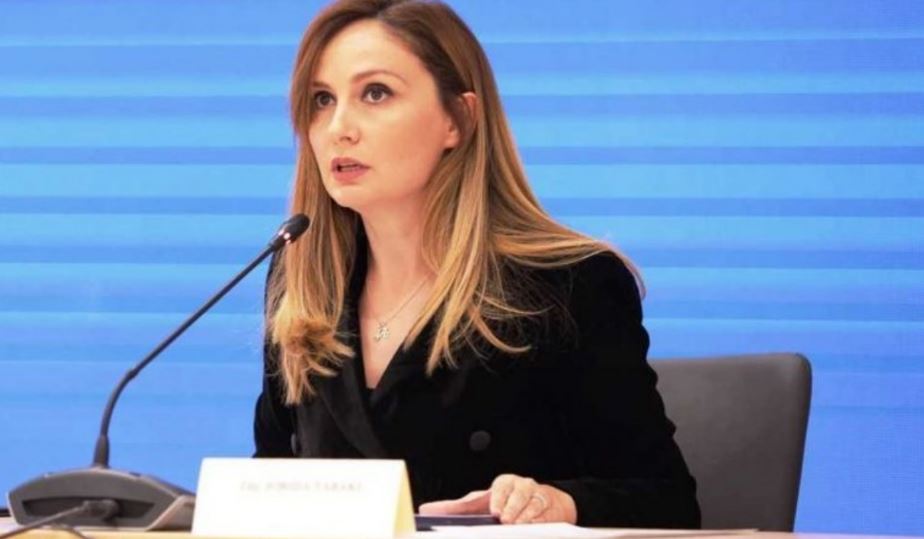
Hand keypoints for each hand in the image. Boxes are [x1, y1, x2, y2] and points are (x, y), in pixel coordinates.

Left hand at [418, 474, 576, 524]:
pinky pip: (544, 512)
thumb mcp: (481, 504)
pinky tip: (529, 525)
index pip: (500, 487)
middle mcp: (521, 485)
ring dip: (523, 515)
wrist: (542, 504)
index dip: (497, 499)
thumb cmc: (505, 503)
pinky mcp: (549, 506)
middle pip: (518, 493)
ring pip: (532, 503)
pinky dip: (537, 519)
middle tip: (504, 519)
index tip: (494, 511)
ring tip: (514, 523)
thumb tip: (426, 509)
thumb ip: (456, 508)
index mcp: (503, 483)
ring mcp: (536, 495)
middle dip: (511, 507)